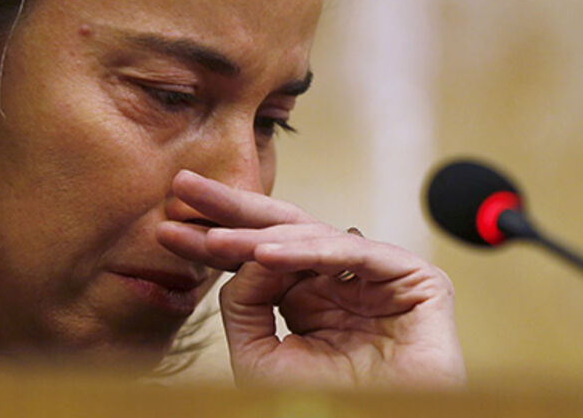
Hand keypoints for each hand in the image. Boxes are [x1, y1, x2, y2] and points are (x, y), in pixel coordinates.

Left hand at [156, 170, 464, 388]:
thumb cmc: (330, 408)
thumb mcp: (263, 357)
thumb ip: (244, 306)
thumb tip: (240, 257)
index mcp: (309, 297)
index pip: (257, 255)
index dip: (212, 240)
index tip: (167, 226)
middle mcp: (342, 278)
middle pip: (281, 231)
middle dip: (230, 209)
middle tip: (183, 186)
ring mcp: (378, 275)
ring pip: (313, 236)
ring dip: (258, 233)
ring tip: (212, 237)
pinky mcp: (416, 277)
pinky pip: (355, 254)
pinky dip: (309, 251)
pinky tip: (265, 253)